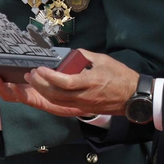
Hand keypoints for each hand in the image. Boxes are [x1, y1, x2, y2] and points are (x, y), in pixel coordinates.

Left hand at [0, 50, 136, 116]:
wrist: (133, 97)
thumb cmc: (120, 76)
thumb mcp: (102, 60)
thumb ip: (83, 56)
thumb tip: (67, 54)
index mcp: (90, 82)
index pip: (64, 82)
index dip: (49, 76)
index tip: (39, 68)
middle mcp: (83, 97)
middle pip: (54, 94)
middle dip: (38, 85)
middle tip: (30, 74)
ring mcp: (82, 105)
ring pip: (54, 101)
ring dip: (40, 92)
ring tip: (31, 81)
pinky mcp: (81, 109)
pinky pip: (60, 104)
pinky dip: (48, 97)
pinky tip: (41, 90)